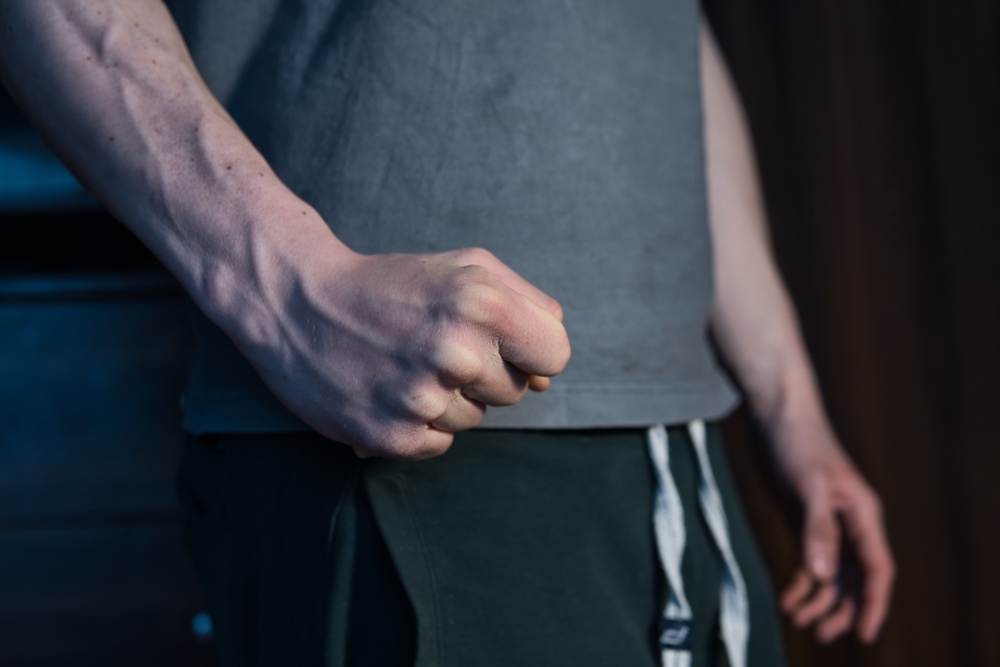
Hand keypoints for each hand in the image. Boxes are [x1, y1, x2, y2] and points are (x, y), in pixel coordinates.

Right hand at [228, 237, 569, 459]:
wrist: (296, 302)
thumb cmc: (390, 284)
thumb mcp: (465, 267)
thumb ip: (527, 306)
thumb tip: (548, 375)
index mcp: (482, 303)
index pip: (555, 356)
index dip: (532, 352)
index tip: (503, 346)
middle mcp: (456, 351)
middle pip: (515, 392)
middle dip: (485, 373)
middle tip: (434, 347)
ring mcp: (422, 397)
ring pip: (475, 421)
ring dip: (449, 400)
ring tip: (405, 365)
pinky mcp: (391, 436)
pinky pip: (438, 445)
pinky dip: (419, 425)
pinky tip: (389, 390)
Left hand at [773, 423, 894, 643]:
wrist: (776, 412)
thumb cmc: (797, 442)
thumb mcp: (808, 486)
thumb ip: (817, 530)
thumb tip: (823, 576)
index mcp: (863, 515)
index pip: (876, 570)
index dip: (872, 605)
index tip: (862, 635)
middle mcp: (851, 523)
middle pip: (855, 580)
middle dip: (840, 610)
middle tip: (818, 634)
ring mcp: (828, 523)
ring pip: (832, 575)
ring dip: (818, 601)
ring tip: (795, 620)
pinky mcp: (804, 520)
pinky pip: (811, 562)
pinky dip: (802, 583)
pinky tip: (787, 599)